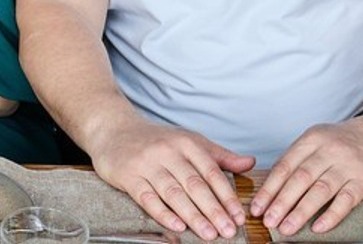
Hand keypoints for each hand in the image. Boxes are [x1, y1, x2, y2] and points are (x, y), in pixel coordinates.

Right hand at [92, 122, 253, 239]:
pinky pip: (147, 197)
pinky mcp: (128, 175)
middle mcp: (167, 151)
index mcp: (185, 142)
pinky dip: (163, 213)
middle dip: (213, 210)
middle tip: (228, 231)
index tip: (239, 216)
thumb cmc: (156, 140)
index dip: (226, 195)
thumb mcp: (188, 141)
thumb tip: (250, 163)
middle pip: (194, 184)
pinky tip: (176, 226)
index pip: (211, 171)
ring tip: (208, 234)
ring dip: (192, 216)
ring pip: (173, 192)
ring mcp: (147, 163)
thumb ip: (218, 155)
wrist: (113, 129)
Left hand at [249, 117, 362, 234]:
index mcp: (311, 139)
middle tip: (268, 220)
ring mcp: (346, 165)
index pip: (285, 166)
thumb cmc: (344, 142)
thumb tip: (274, 185)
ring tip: (287, 227)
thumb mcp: (318, 140)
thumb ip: (299, 159)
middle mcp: (327, 150)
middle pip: (299, 178)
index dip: (270, 188)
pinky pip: (345, 200)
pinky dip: (331, 215)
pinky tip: (318, 228)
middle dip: (281, 202)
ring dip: (301, 211)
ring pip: (319, 190)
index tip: (258, 206)